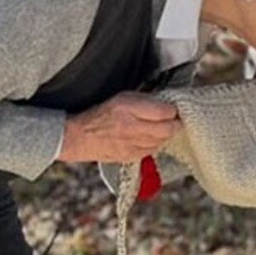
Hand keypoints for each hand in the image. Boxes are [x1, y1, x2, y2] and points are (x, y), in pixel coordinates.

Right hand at [57, 92, 181, 163]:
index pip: (164, 111)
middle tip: (175, 119)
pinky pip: (153, 150)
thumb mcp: (123, 97)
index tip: (173, 109)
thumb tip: (166, 104)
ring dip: (166, 134)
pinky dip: (156, 143)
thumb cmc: (101, 114)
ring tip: (161, 127)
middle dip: (175, 123)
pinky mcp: (131, 156)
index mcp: (129, 108)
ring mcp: (132, 145)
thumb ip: (146, 100)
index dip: (172, 110)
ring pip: (163, 141)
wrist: (80, 137)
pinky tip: (150, 137)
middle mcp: (132, 127)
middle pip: (168, 129)